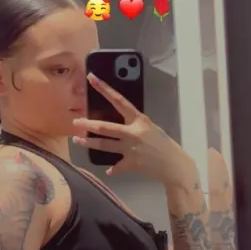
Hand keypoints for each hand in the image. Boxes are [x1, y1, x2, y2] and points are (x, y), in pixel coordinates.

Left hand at [72, 73, 192, 182]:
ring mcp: (130, 149)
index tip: (91, 78)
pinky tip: (108, 171)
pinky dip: (113, 169)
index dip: (104, 89)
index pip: (119, 101)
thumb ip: (135, 127)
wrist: (174, 165)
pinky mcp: (131, 163)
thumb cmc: (164, 144)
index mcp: (139, 120)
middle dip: (89, 124)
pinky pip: (117, 166)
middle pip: (106, 127)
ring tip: (77, 140)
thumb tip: (122, 127)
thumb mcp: (151, 129)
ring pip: (105, 145)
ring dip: (89, 143)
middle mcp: (133, 133)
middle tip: (76, 122)